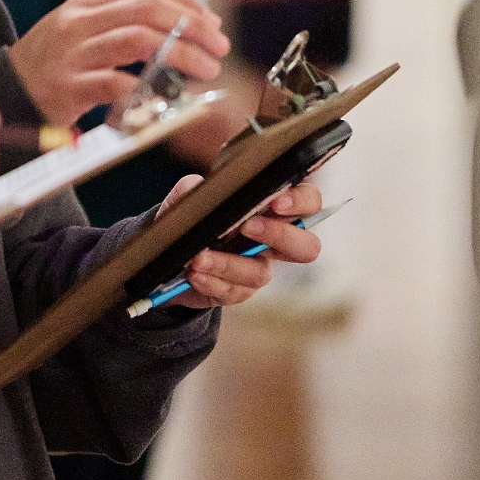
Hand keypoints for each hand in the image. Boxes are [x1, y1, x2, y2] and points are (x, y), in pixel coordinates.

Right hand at [6, 0, 229, 126]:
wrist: (4, 96)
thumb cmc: (49, 63)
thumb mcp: (78, 25)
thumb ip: (118, 4)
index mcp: (85, 5)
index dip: (186, 6)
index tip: (213, 25)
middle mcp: (78, 23)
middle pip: (146, 11)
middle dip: (192, 27)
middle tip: (220, 47)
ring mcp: (72, 55)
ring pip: (138, 42)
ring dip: (182, 55)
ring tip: (207, 70)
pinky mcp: (68, 88)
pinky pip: (116, 84)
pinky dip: (148, 89)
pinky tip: (169, 97)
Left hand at [152, 177, 323, 308]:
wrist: (171, 257)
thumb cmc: (190, 220)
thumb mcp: (188, 199)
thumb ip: (194, 188)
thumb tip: (198, 187)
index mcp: (270, 211)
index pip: (308, 202)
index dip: (302, 201)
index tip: (277, 202)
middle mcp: (272, 242)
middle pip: (308, 247)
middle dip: (280, 236)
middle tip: (247, 227)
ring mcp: (258, 269)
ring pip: (260, 273)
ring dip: (227, 263)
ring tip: (198, 258)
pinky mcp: (239, 292)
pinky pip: (234, 292)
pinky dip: (211, 281)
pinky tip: (194, 274)